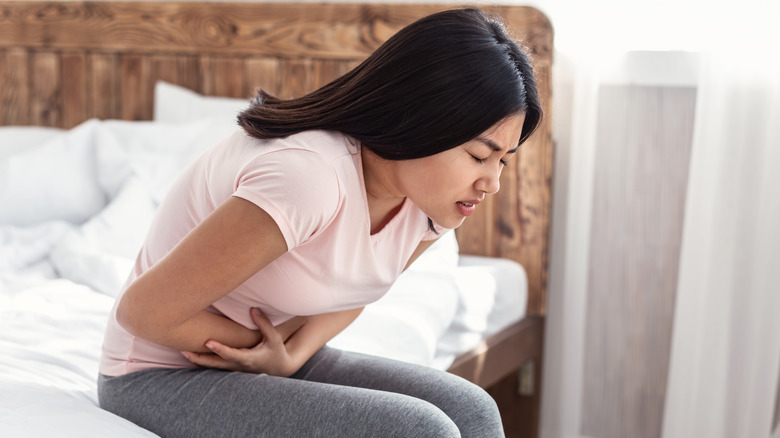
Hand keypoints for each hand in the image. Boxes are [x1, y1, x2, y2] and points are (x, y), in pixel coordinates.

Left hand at [181, 308, 305, 376]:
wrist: (278, 367)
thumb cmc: (276, 351)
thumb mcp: (274, 338)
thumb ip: (264, 324)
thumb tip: (252, 309)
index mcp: (249, 358)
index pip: (231, 354)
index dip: (219, 349)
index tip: (207, 342)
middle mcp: (239, 365)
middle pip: (216, 364)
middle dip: (200, 358)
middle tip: (184, 350)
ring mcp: (234, 368)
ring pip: (213, 366)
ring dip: (198, 360)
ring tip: (182, 351)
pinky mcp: (232, 368)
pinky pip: (215, 365)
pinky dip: (204, 361)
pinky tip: (192, 353)